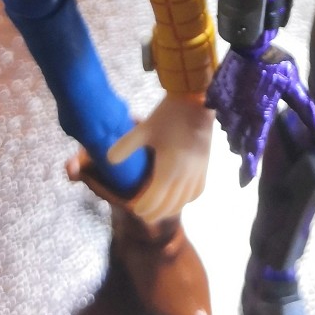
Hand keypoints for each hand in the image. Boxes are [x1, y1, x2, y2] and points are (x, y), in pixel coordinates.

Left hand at [108, 92, 212, 221]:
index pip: (155, 200)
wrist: (197, 100)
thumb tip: (108, 160)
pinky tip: (179, 197)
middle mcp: (185, 175)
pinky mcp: (205, 166)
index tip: (134, 209)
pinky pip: (197, 192)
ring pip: (184, 201)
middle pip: (169, 205)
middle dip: (155, 212)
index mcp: (168, 169)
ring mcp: (197, 172)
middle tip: (142, 214)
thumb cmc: (169, 114)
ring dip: (170, 209)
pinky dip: (186, 199)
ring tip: (158, 210)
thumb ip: (126, 146)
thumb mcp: (144, 129)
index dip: (144, 207)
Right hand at [206, 45, 314, 185]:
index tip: (245, 181)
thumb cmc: (276, 64)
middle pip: (237, 143)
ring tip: (243, 128)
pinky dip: (224, 116)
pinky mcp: (215, 94)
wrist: (250, 41)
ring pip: (227, 130)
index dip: (249, 166)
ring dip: (234, 134)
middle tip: (249, 149)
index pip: (254, 148)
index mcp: (260, 115)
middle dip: (243, 150)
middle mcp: (240, 114)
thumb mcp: (296, 87)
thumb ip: (308, 113)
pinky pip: (217, 113)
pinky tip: (232, 109)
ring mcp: (225, 104)